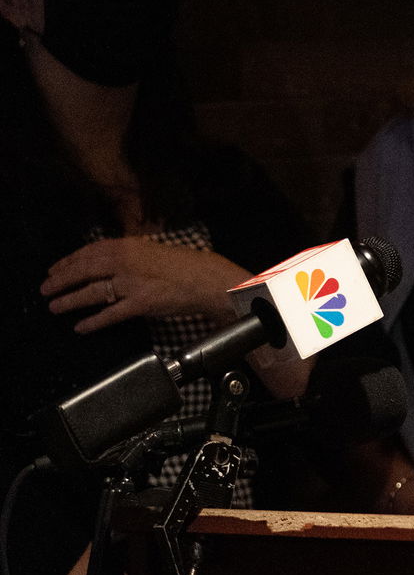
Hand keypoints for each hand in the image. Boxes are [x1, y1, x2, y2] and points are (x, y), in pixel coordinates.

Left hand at [41, 235, 247, 332]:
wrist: (209, 280)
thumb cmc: (186, 264)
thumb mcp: (154, 250)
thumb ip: (131, 254)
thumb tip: (108, 261)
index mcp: (129, 246)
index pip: (90, 251)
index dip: (68, 261)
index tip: (54, 269)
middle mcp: (126, 262)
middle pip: (84, 271)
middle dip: (61, 280)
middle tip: (45, 290)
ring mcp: (132, 283)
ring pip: (92, 292)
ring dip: (70, 301)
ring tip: (54, 308)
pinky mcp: (140, 304)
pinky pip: (110, 314)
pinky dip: (93, 322)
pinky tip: (81, 328)